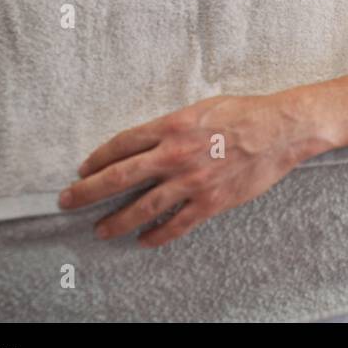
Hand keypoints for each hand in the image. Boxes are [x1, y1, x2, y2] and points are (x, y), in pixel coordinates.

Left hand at [58, 91, 326, 247]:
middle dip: (88, 191)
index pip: (122, 145)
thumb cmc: (244, 113)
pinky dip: (156, 235)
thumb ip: (174, 125)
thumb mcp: (202, 108)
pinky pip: (176, 224)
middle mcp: (175, 155)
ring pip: (142, 207)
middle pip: (119, 177)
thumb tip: (151, 140)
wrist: (280, 130)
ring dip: (116, 221)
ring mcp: (191, 182)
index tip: (83, 168)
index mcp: (171, 127)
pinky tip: (144, 240)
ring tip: (101, 229)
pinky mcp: (210, 202)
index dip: (97, 158)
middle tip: (67, 201)